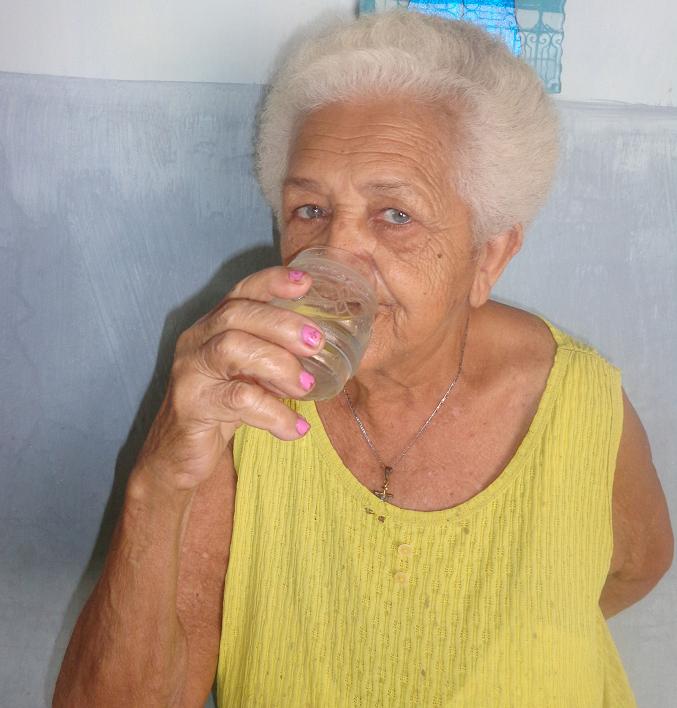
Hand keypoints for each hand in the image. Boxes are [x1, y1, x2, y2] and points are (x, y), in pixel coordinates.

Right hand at [135, 267, 323, 491]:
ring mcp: (190, 372)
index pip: (241, 292)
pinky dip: (274, 413)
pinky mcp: (191, 405)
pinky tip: (295, 428)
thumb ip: (275, 356)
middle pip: (237, 314)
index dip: (272, 282)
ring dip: (279, 365)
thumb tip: (325, 350)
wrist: (178, 455)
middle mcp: (196, 341)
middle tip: (317, 344)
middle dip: (283, 325)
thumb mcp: (248, 375)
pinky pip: (238, 400)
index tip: (306, 283)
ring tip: (306, 388)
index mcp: (213, 326)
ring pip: (232, 349)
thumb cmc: (222, 408)